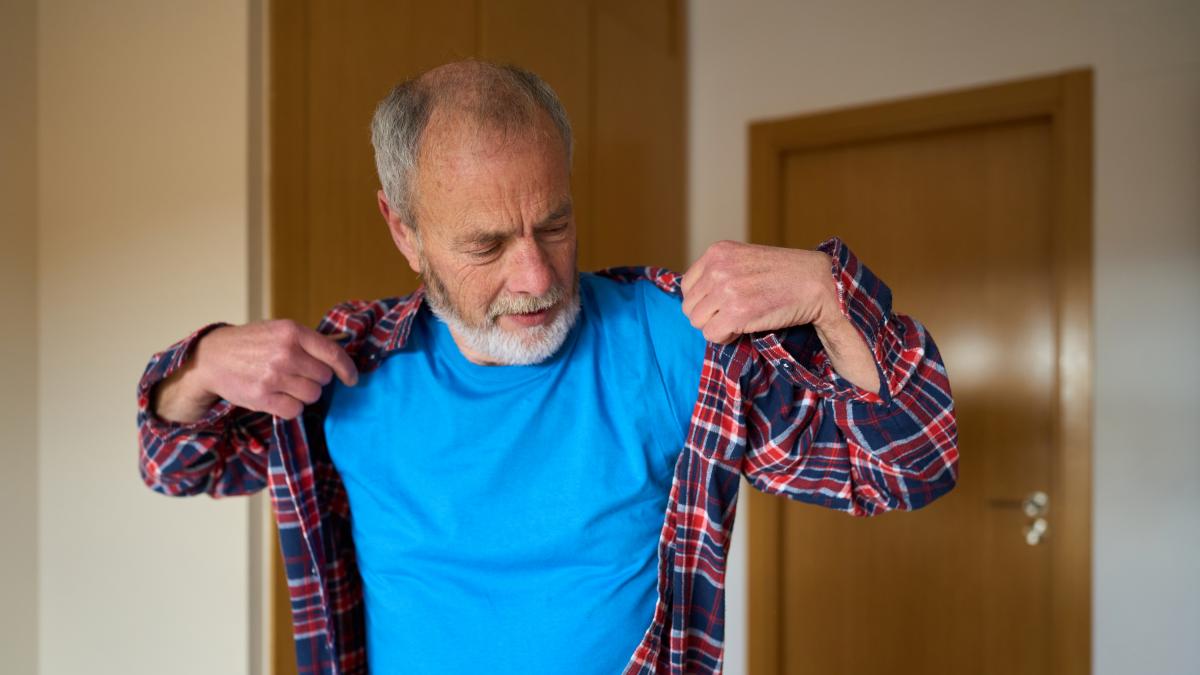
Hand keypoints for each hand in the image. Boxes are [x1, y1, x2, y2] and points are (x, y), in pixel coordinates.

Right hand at [153, 320, 357, 422]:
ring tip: (286, 385)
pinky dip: (290, 407)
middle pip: (324, 378)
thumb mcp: (280, 330)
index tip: (352, 379)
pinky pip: (295, 410)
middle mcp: (285, 353)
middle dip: (316, 380)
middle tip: (298, 375)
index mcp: (292, 332)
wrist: (213, 357)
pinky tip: (278, 397)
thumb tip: (342, 360)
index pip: (333, 354)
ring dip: (304, 394)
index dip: (348, 369)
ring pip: (312, 396)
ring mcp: (274, 376)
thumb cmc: (252, 343)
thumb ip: (308, 342)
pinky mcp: (262, 397)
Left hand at [681, 240, 838, 343]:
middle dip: (708, 316)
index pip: (686, 286)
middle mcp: (717, 269)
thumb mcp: (744, 259)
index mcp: (717, 252)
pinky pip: (712, 335)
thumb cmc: (783, 273)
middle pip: (690, 307)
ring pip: (698, 323)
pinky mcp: (737, 313)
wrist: (815, 281)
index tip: (721, 304)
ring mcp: (726, 291)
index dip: (702, 300)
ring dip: (717, 327)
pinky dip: (726, 337)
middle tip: (733, 314)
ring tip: (739, 320)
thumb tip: (694, 299)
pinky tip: (743, 328)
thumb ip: (719, 271)